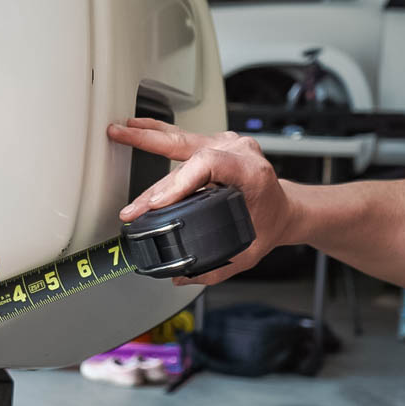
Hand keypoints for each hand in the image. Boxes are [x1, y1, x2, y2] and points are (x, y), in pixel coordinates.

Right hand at [108, 117, 298, 284]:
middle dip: (151, 172)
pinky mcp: (214, 143)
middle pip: (188, 153)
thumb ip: (216, 268)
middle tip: (129, 184)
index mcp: (252, 172)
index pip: (209, 165)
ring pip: (181, 140)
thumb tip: (181, 276)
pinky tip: (138, 129)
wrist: (283, 208)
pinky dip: (157, 134)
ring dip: (147, 138)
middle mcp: (238, 152)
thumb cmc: (269, 223)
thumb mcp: (249, 251)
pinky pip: (183, 136)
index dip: (179, 183)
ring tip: (121, 132)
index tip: (157, 205)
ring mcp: (226, 143)